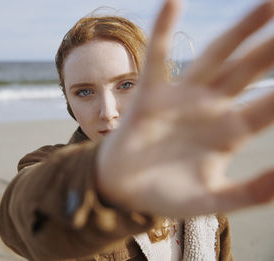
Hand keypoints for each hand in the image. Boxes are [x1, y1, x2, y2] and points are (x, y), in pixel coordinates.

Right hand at [97, 0, 273, 216]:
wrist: (123, 189)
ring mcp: (180, 98)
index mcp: (228, 133)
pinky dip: (162, 30)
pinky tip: (173, 1)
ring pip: (215, 57)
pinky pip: (156, 57)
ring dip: (239, 30)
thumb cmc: (165, 193)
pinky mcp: (150, 94)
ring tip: (268, 4)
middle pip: (248, 71)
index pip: (269, 107)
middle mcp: (208, 108)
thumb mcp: (211, 201)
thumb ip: (249, 194)